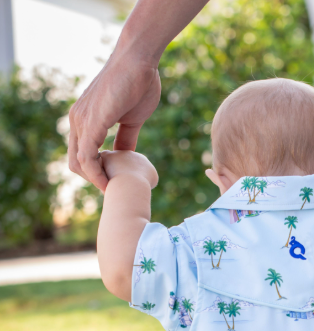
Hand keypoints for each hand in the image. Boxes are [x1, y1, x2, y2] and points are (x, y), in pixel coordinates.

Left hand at [68, 51, 160, 191]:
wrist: (138, 59)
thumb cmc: (139, 83)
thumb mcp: (132, 119)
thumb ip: (125, 139)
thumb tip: (125, 156)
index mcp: (85, 118)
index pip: (83, 154)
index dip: (96, 172)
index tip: (115, 181)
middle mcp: (77, 119)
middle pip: (76, 162)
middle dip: (93, 179)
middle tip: (114, 188)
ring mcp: (81, 120)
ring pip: (79, 163)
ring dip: (95, 180)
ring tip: (113, 189)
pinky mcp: (90, 123)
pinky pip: (86, 158)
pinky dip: (96, 175)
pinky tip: (109, 183)